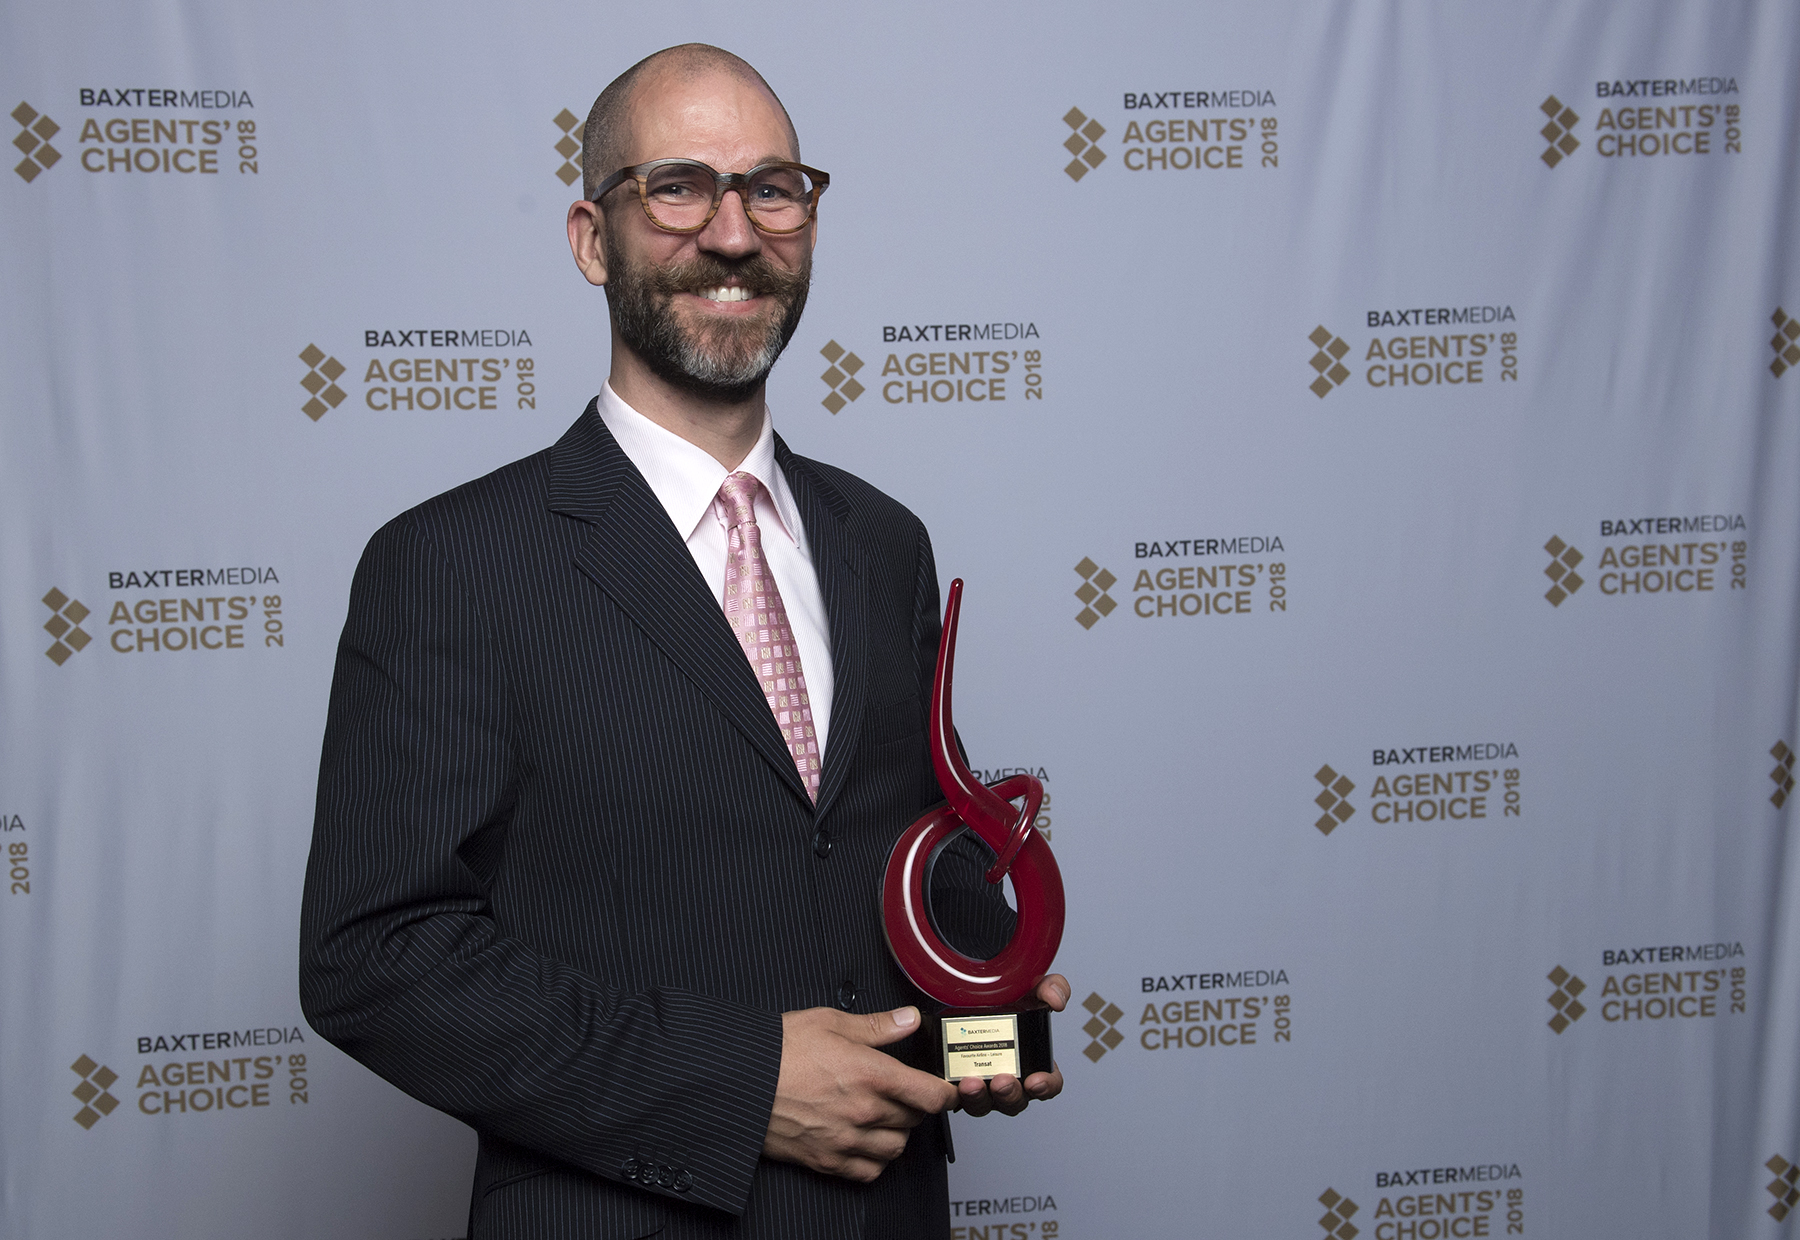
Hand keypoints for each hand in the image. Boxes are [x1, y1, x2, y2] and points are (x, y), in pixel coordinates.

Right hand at [763, 1005, 957, 1182]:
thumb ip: (877, 1026)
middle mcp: (864, 1111)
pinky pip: (869, 1172)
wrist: (737, 1082)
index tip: (944, 1087)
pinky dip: (874, 1160)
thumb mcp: (830, 1023)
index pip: (931, 1095)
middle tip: (901, 1091)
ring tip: (883, 1115)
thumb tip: (909, 1019)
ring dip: (896, 1133)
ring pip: (896, 1148)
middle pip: (914, 1119)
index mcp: (871, 1074)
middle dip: (914, 1105)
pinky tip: (865, 1141)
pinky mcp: (827, 1161)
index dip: (945, 1091)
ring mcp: (846, 1140)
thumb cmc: (777, 1051)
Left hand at [956, 974, 1068, 1117]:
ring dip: (979, 1098)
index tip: (1036, 1081)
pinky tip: (951, 1082)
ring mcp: (982, 1085)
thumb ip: (1050, 987)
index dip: (1046, 1086)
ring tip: (971, 1083)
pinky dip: (953, 1094)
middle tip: (1002, 1081)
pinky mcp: (955, 1084)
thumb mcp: (1028, 987)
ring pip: (984, 1104)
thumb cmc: (998, 998)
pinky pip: (955, 1099)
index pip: (1048, 1084)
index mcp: (1030, 1062)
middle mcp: (1007, 1078)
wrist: (958, 997)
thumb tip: (1056, 1000)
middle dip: (1009, 1094)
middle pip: (1014, 1100)